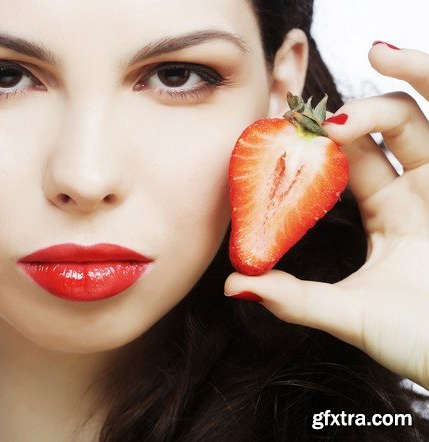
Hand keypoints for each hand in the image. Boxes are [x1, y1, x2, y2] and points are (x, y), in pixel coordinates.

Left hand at [224, 43, 428, 388]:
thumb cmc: (415, 341)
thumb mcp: (347, 314)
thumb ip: (292, 298)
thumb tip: (231, 285)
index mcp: (388, 213)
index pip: (349, 159)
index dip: (319, 139)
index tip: (284, 122)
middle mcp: (420, 191)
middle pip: (387, 128)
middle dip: (354, 108)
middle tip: (317, 108)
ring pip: (426, 117)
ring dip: (408, 79)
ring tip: (379, 51)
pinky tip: (410, 63)